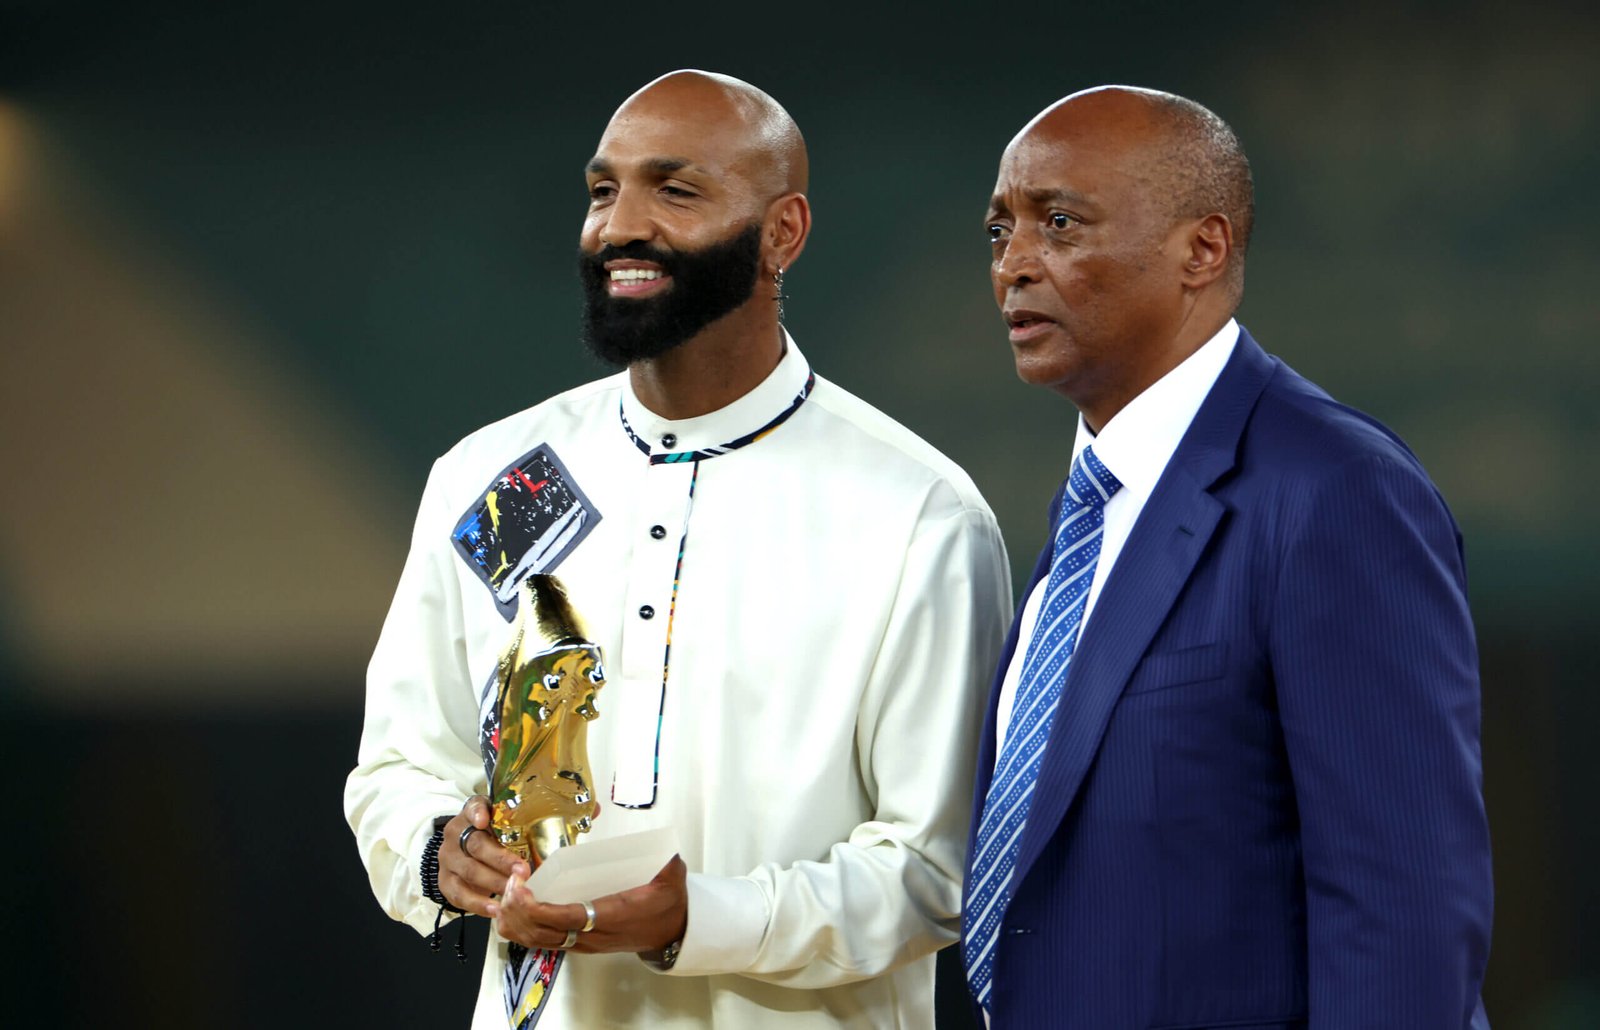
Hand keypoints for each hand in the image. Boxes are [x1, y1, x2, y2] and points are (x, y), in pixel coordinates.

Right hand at [438, 795, 526, 916]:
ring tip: (514, 892)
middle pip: (476, 846)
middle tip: (523, 871)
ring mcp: (448, 860)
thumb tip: (543, 836)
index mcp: (469, 815)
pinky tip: (496, 910)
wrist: (463, 851)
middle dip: (501, 860)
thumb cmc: (490, 836)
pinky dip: (478, 904)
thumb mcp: (499, 822)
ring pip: (469, 872)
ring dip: (494, 884)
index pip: (472, 808)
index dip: (478, 814)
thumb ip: (513, 822)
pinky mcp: (445, 882)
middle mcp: (454, 835)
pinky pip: (459, 895)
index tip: (484, 821)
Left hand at [488, 854, 688, 956]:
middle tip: (510, 883)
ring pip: (538, 941)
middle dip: (519, 911)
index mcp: (611, 917)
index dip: (539, 909)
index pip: (567, 918)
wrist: (670, 933)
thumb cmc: (666, 906)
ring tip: (505, 895)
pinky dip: (522, 929)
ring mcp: (583, 943)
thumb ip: (666, 860)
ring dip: (516, 921)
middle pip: (543, 933)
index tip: (521, 889)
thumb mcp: (671, 880)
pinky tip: (510, 912)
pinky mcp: (579, 944)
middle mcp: (592, 936)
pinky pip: (543, 942)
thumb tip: (662, 844)